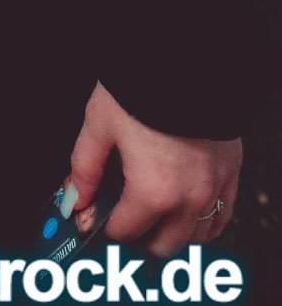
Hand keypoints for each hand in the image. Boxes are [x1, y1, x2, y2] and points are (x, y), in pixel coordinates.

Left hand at [68, 81, 240, 256]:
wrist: (185, 59)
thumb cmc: (140, 87)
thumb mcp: (99, 123)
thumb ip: (84, 167)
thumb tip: (75, 199)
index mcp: (152, 191)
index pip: (125, 232)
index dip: (104, 225)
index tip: (97, 215)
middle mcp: (188, 199)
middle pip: (162, 246)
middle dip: (137, 237)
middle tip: (123, 216)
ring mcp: (214, 189)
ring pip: (194, 238)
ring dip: (171, 233)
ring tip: (152, 212)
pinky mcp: (231, 173)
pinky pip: (222, 217)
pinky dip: (202, 221)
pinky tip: (185, 208)